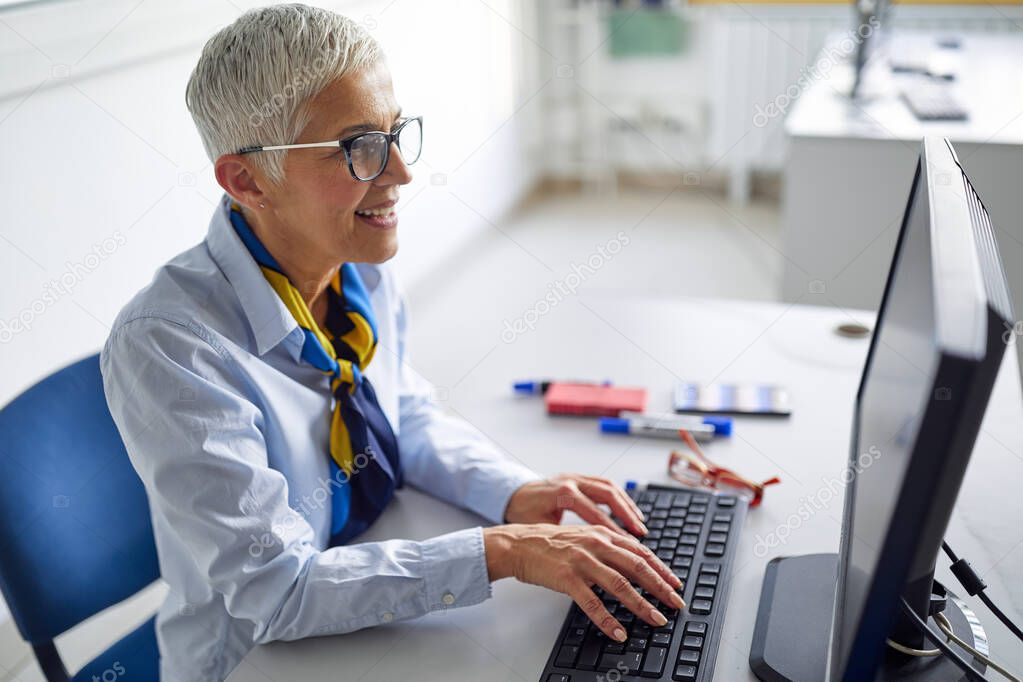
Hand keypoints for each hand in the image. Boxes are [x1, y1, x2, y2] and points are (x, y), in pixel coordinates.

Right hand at [483, 524, 684, 640]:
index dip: (661, 569)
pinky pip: (592, 603)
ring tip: (656, 619)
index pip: (640, 552)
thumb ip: (608, 546)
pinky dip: (608, 619)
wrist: (519, 544)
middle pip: (637, 567)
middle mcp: (596, 544)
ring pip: (620, 585)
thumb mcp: (584, 537)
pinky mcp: (567, 578)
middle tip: (676, 603)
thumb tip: (634, 562)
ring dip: (641, 604)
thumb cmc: (551, 543)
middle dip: (660, 587)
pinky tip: (618, 631)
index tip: (675, 584)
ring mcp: (582, 561)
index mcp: (603, 534)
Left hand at [504, 473, 648, 536]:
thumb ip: (563, 540)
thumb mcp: (540, 528)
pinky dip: (620, 498)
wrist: (511, 494)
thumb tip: (582, 559)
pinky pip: (605, 485)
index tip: (625, 543)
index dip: (612, 529)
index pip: (593, 512)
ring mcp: (577, 477)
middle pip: (608, 495)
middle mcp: (572, 482)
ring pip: (610, 488)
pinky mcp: (580, 478)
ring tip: (640, 524)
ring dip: (627, 506)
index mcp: (561, 494)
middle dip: (627, 515)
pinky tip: (629, 511)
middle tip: (640, 532)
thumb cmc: (523, 514)